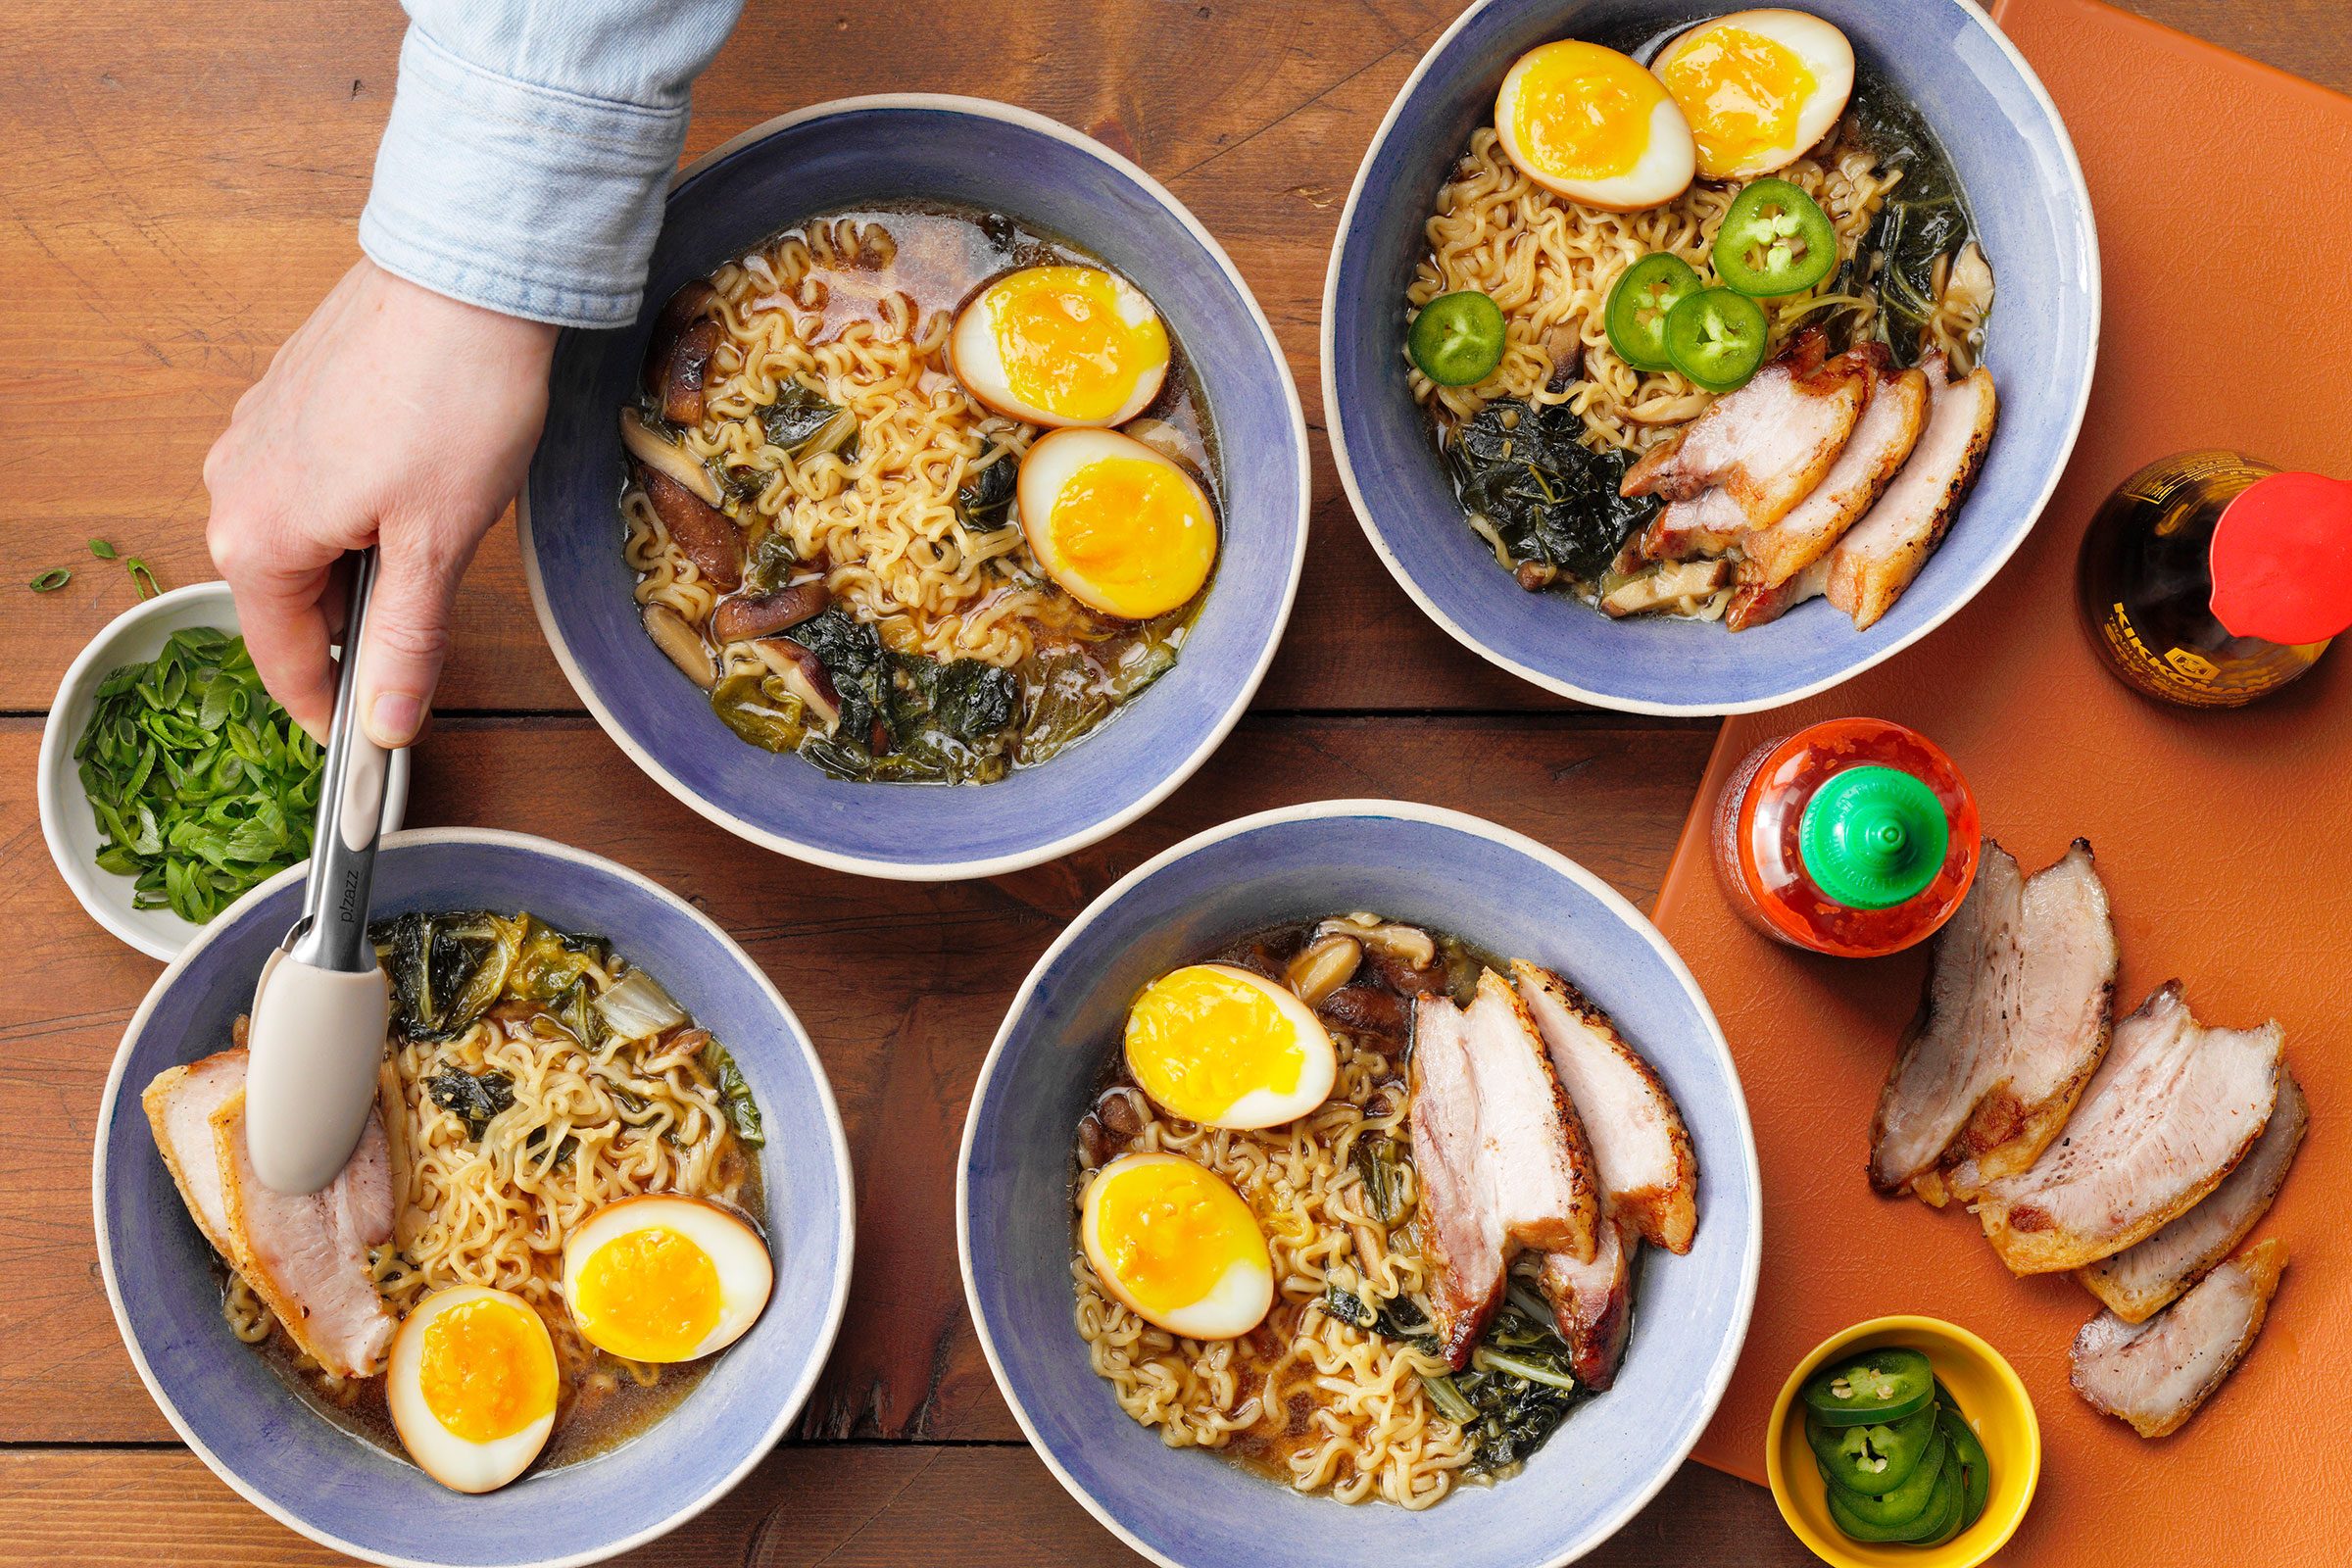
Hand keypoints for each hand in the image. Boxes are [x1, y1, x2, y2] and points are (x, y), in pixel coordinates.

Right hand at [204, 258, 558, 745]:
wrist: (468, 278)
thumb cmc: (455, 401)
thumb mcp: (436, 546)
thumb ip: (404, 642)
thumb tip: (386, 724)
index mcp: (256, 535)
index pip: (284, 658)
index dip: (332, 710)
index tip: (372, 746)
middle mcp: (235, 485)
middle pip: (292, 599)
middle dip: (356, 628)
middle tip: (427, 640)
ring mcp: (257, 435)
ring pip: (307, 539)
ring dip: (364, 563)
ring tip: (438, 542)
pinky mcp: (291, 399)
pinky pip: (316, 485)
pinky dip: (362, 511)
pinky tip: (421, 490)